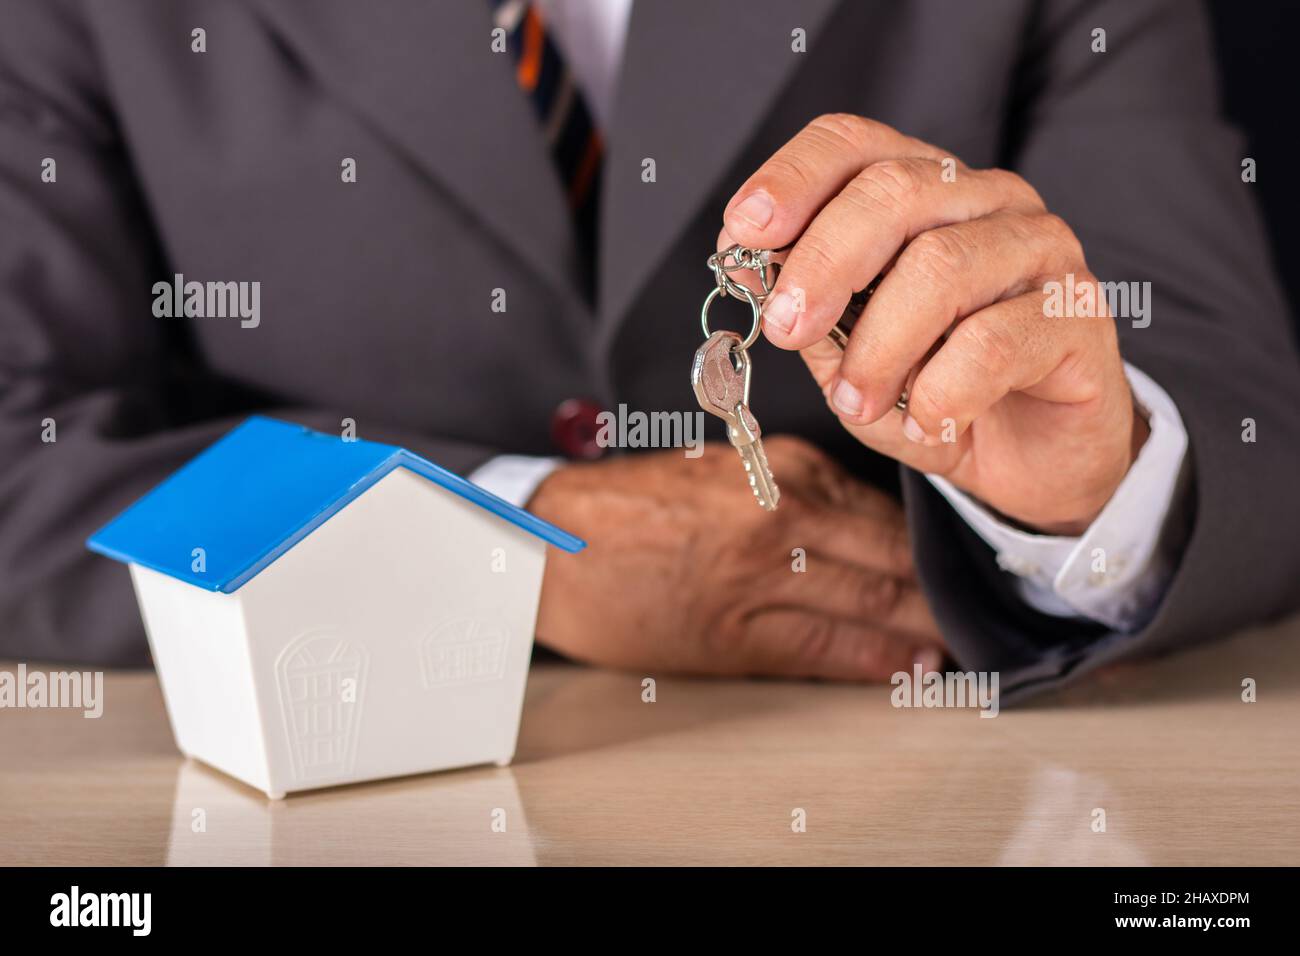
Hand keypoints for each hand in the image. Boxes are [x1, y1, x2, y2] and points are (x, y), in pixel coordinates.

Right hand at [528, 437, 944, 679]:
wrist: (550, 545)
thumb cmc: (628, 505)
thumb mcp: (719, 466)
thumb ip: (791, 487)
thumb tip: (862, 526)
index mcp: (778, 465)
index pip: (880, 507)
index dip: (929, 542)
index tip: (960, 559)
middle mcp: (781, 514)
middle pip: (889, 555)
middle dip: (940, 588)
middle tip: (982, 607)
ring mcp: (760, 576)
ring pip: (870, 602)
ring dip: (921, 626)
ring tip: (958, 642)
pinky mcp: (735, 631)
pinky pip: (826, 648)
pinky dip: (875, 660)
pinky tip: (908, 666)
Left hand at [722, 114, 1146, 534]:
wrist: (1032, 457)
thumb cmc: (936, 391)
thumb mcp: (851, 354)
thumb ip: (809, 309)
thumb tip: (744, 264)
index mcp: (924, 192)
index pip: (853, 144)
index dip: (792, 178)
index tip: (742, 232)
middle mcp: (987, 200)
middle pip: (893, 192)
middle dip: (823, 264)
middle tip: (786, 331)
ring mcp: (1041, 248)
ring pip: (942, 268)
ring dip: (880, 349)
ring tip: (859, 404)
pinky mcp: (1079, 313)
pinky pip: (996, 341)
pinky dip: (944, 392)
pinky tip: (929, 422)